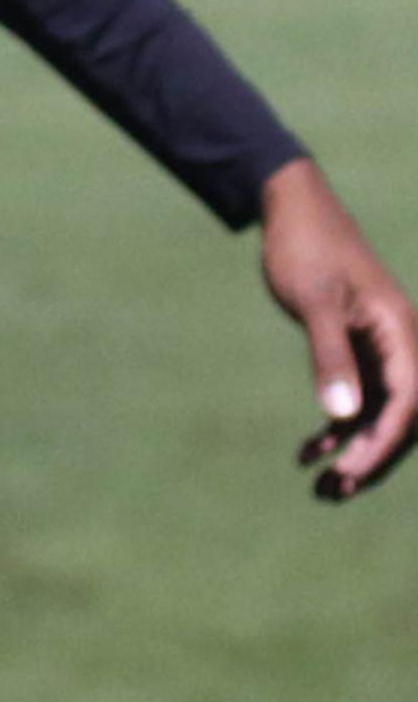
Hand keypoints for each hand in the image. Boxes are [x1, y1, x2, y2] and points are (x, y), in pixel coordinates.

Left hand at [259, 156, 415, 500]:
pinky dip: (337, 426)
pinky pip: (359, 399)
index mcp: (403, 335)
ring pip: (379, 413)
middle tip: (331, 492)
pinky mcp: (359, 349)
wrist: (294, 209)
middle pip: (399, 417)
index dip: (383, 444)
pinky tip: (308, 451)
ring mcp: (382, 350)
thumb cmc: (305, 248)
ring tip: (319, 484)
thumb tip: (342, 415)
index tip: (351, 473)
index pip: (407, 404)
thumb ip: (329, 356)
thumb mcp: (314, 303)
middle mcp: (402, 346)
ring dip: (354, 449)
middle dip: (370, 457)